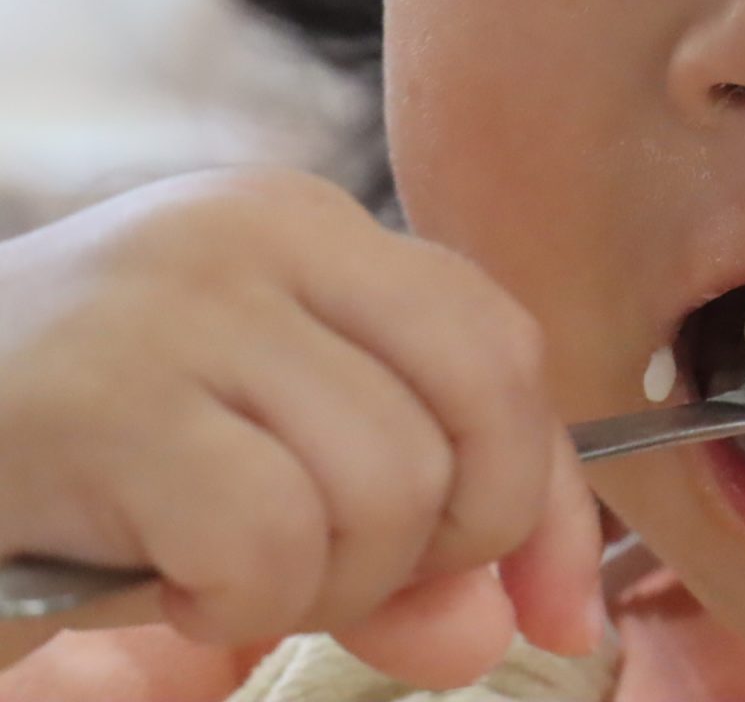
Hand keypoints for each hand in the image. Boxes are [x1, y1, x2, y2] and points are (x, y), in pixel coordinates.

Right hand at [0, 169, 604, 689]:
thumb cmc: (77, 457)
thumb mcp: (266, 470)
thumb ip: (402, 537)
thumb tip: (520, 623)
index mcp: (313, 230)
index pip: (504, 347)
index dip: (549, 492)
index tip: (558, 609)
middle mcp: (261, 234)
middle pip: (483, 406)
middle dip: (445, 541)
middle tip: (335, 582)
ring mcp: (180, 303)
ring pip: (389, 486)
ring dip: (324, 590)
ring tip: (221, 581)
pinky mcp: (104, 396)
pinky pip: (271, 543)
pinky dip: (237, 608)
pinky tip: (160, 590)